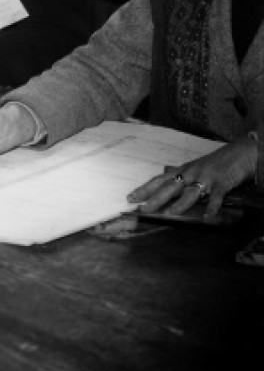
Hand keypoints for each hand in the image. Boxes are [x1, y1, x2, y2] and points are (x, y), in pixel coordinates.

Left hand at [128, 136, 258, 217]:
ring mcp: (206, 178)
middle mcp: (190, 173)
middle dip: (155, 198)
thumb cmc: (214, 161)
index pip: (159, 180)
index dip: (144, 189)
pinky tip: (206, 218)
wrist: (239, 153)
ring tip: (168, 214)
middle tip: (143, 209)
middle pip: (169, 187)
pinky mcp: (222, 183)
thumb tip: (164, 170)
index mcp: (182, 170)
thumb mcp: (193, 165)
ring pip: (190, 192)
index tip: (130, 198)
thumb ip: (179, 170)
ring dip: (179, 204)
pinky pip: (216, 197)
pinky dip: (211, 207)